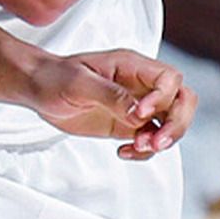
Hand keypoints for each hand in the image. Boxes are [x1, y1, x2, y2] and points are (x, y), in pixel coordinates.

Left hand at [28, 48, 196, 158]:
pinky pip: (150, 140)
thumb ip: (110, 95)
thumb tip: (139, 113)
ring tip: (137, 147)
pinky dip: (144, 151)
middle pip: (182, 101)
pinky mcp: (127, 125)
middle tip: (156, 143)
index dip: (163, 98)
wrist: (37, 89)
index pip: (169, 79)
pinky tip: (122, 152)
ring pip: (171, 123)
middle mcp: (140, 85)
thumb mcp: (78, 83)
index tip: (140, 115)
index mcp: (131, 66)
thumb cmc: (54, 77)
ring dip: (163, 140)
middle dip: (177, 124)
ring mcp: (136, 106)